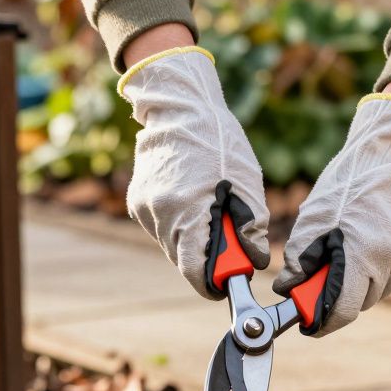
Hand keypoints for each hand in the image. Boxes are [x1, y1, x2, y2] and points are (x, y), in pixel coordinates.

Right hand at [118, 40, 269, 298]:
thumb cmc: (217, 141)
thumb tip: (254, 261)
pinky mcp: (137, 202)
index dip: (214, 283)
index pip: (194, 272)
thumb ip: (251, 227)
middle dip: (207, 260)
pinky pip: (162, 228)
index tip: (229, 281)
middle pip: (183, 262)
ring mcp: (143, 209)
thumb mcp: (246, 182)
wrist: (178, 107)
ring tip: (210, 209)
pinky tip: (191, 198)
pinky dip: (179, 224)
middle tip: (230, 241)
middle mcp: (158, 215)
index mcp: (186, 212)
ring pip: (172, 246)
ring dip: (193, 240)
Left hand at [273, 92, 390, 334]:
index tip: (308, 324)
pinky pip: (390, 279)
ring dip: (357, 286)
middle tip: (317, 283)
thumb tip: (289, 291)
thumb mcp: (312, 221)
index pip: (343, 311)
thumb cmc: (347, 186)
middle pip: (359, 304)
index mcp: (364, 256)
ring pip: (376, 293)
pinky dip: (374, 273)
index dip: (322, 322)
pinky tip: (365, 248)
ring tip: (343, 257)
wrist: (390, 160)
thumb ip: (299, 262)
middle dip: (336, 300)